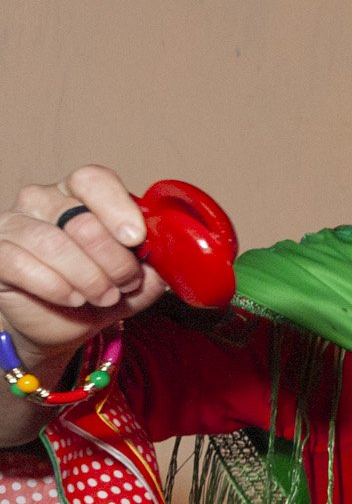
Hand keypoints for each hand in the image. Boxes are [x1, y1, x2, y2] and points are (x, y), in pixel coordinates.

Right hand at [1, 167, 166, 383]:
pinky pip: (21, 263)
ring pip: (54, 244)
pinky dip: (56, 286)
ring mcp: (15, 225)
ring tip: (103, 296)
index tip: (135, 239)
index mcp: (80, 193)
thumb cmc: (100, 290)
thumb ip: (159, 262)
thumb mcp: (140, 277)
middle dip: (114, 261)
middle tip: (123, 283)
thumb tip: (183, 257)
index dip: (118, 208)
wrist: (63, 324)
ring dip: (89, 278)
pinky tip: (73, 299)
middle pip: (82, 220)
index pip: (94, 179)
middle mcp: (43, 200)